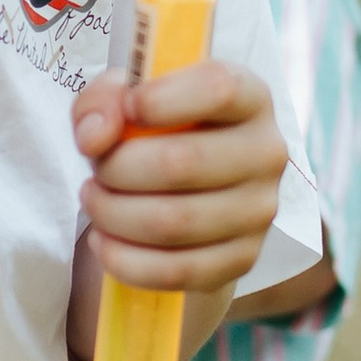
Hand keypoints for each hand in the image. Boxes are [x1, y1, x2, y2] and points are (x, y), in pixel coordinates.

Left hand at [68, 58, 290, 358]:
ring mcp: (259, 211)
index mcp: (249, 97)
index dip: (161, 99)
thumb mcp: (124, 98)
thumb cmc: (156, 129)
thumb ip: (102, 102)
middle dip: (117, 168)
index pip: (219, 90)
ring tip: (95, 200)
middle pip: (182, 164)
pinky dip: (124, 260)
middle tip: (95, 169)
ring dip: (113, 214)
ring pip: (173, 223)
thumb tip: (95, 137)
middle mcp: (266, 153)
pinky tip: (103, 240)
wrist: (183, 186)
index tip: (127, 107)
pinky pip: (176, 271)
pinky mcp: (242, 259)